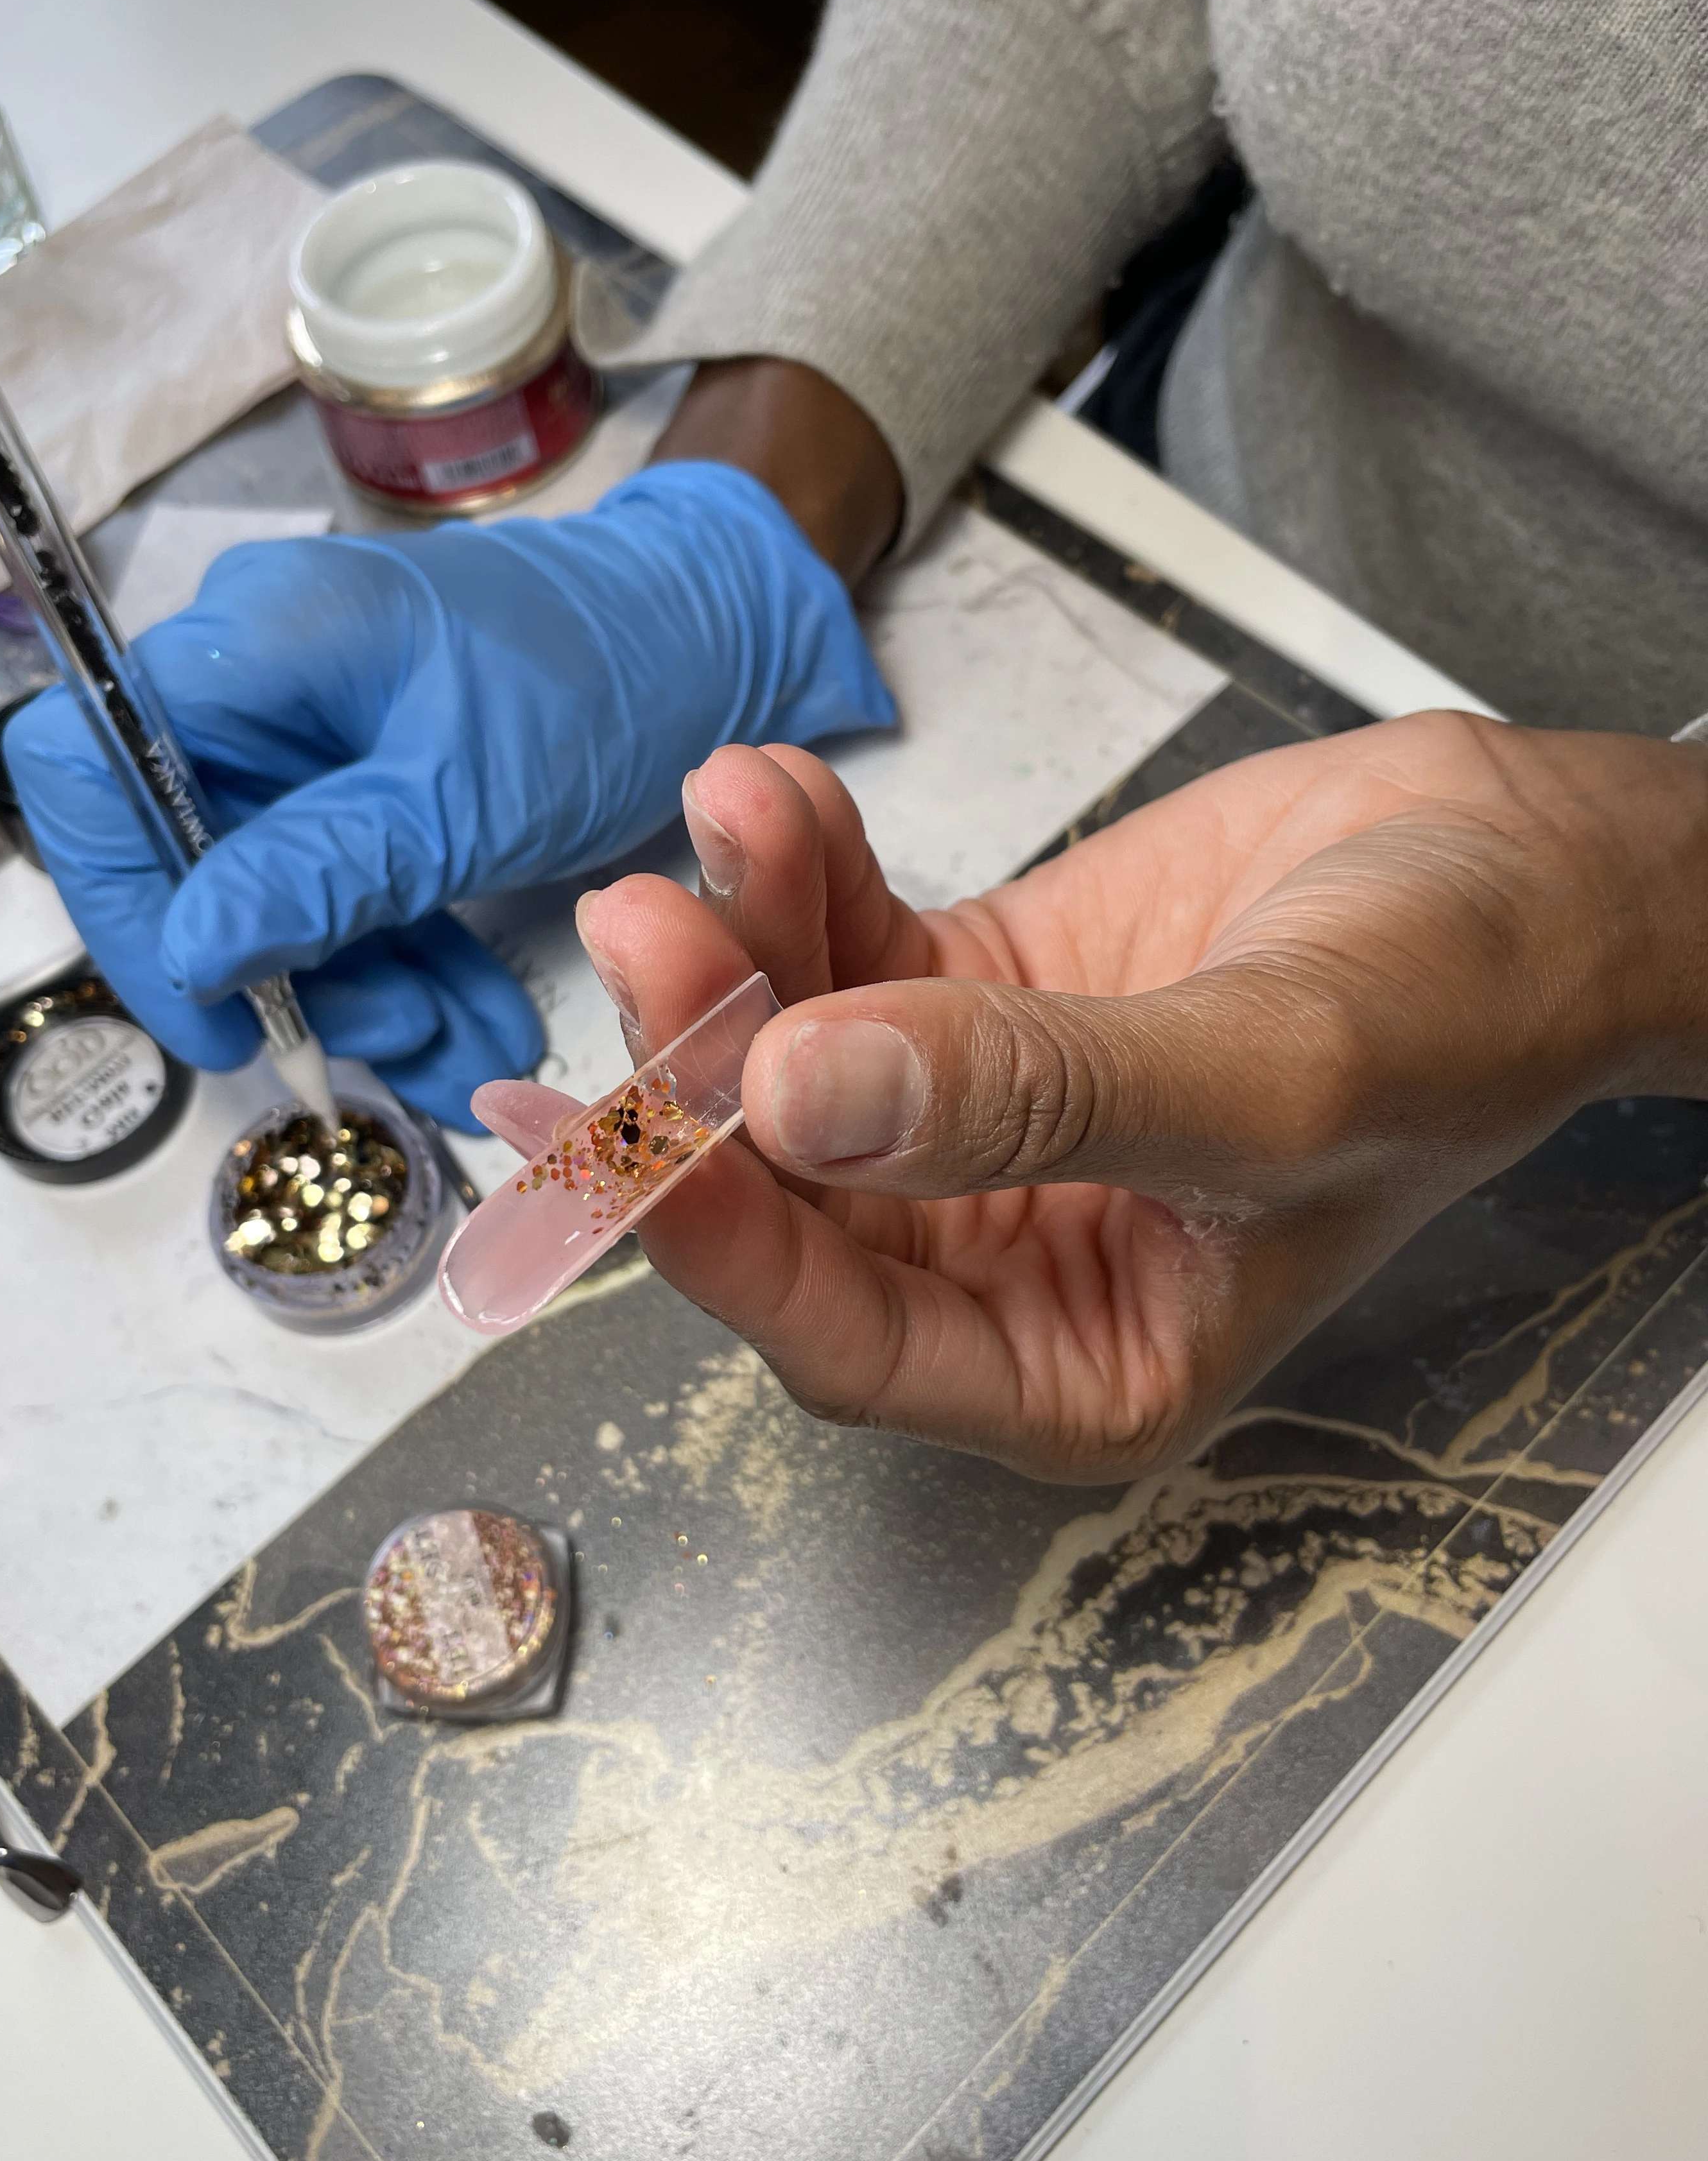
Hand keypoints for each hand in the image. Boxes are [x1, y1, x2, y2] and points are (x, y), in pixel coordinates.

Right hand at [2, 464, 893, 1125]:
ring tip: (454, 1049)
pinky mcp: (370, 783)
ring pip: (276, 892)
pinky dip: (403, 963)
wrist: (710, 643)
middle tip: (381, 1042)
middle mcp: (258, 681)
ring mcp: (314, 735)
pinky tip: (469, 1029)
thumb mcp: (463, 801)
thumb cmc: (602, 681)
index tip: (209, 1010)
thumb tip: (192, 949)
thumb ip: (321, 874)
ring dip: (359, 988)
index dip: (120, 902)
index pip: (87, 772)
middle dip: (279, 972)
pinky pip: (347, 889)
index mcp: (255, 644)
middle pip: (185, 853)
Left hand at [568, 717, 1707, 1480]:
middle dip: (706, 1066)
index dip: (730, 1250)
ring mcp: (969, 1129)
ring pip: (789, 1060)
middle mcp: (1000, 1264)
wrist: (1524, 869)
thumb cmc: (1460, 1013)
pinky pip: (837, 951)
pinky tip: (772, 798)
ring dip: (735, 948)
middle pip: (788, 1192)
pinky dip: (794, 875)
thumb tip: (811, 1102)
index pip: (853, 1345)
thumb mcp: (1268, 1080)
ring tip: (727, 822)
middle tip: (650, 931)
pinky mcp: (965, 1005)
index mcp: (1079, 1362)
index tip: (636, 1131)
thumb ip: (1039, 1103)